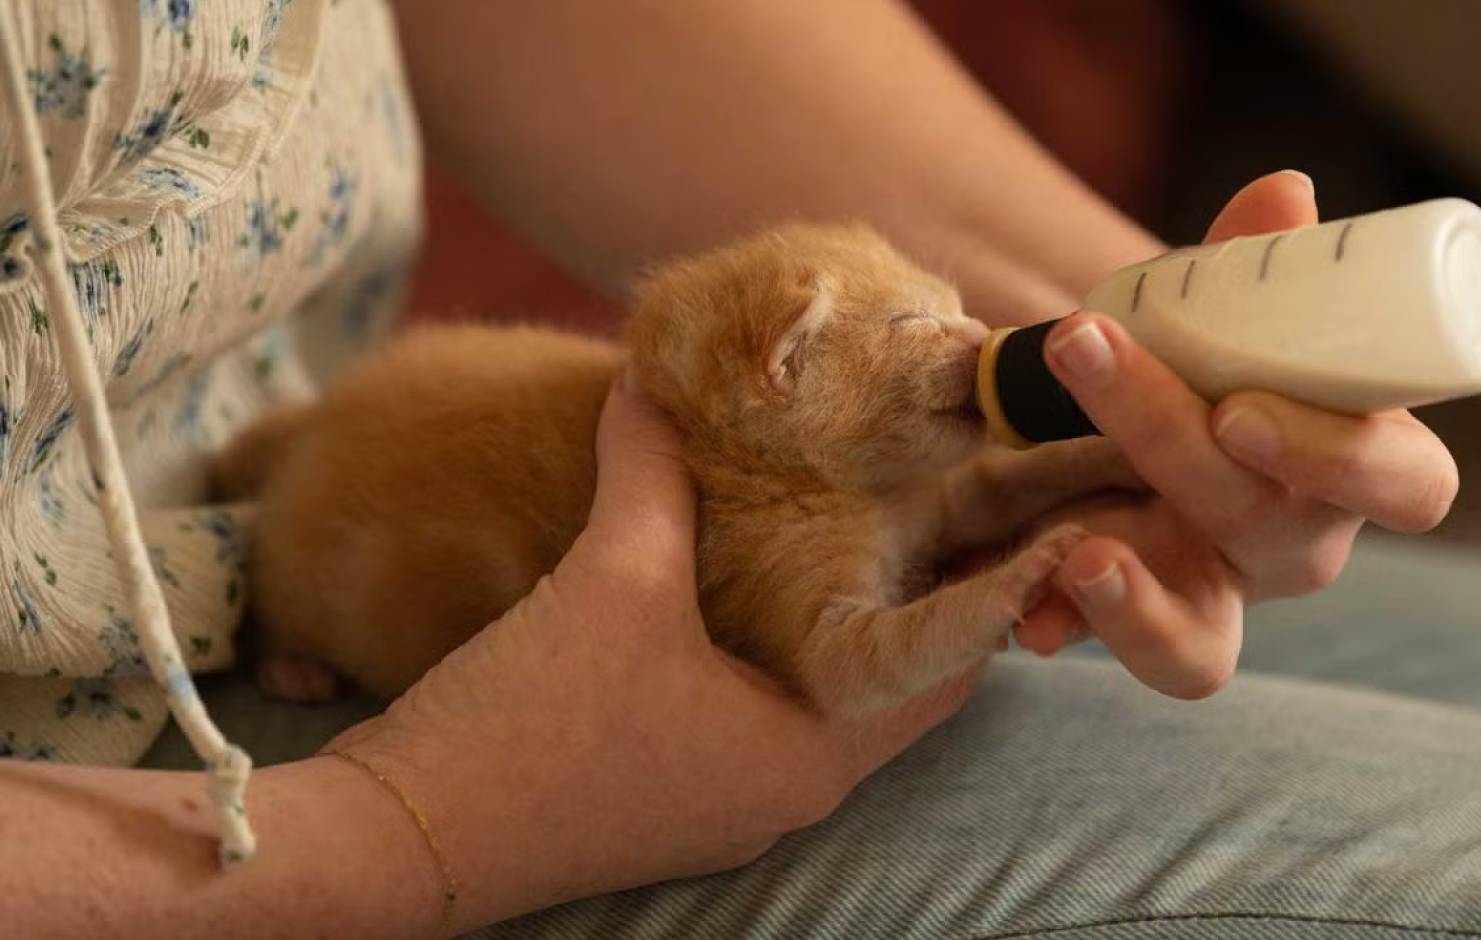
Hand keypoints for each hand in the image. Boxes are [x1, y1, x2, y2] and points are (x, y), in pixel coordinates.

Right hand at [326, 376, 973, 929]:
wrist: (402, 835)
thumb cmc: (530, 722)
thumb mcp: (611, 579)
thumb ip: (652, 474)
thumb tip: (655, 384)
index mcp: (809, 755)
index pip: (946, 671)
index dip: (983, 587)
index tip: (998, 512)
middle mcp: (785, 790)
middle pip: (889, 686)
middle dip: (912, 598)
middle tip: (927, 499)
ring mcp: (725, 801)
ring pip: (817, 698)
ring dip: (835, 623)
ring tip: (852, 524)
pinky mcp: (670, 794)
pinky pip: (753, 711)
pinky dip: (767, 650)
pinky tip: (742, 580)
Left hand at [1014, 170, 1459, 697]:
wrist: (1132, 422)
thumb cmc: (1213, 364)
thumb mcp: (1228, 316)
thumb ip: (1252, 267)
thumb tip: (1283, 193)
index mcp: (1355, 464)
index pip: (1410, 485)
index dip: (1342, 458)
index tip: (1240, 409)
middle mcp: (1297, 542)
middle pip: (1269, 525)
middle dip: (1168, 440)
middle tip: (1084, 354)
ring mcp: (1217, 597)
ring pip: (1206, 650)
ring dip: (1140, 607)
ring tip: (1078, 556)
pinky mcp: (1146, 624)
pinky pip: (1116, 653)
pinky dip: (1066, 626)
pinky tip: (1023, 615)